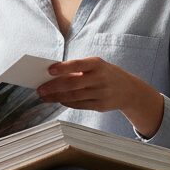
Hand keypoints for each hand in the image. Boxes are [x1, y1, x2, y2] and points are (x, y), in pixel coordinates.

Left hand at [36, 57, 163, 136]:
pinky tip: (58, 100)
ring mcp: (101, 93)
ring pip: (74, 96)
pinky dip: (67, 103)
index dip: (63, 68)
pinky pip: (80, 105)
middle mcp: (100, 78)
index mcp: (97, 64)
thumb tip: (52, 74)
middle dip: (53, 87)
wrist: (129, 90)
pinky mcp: (101, 106)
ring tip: (44, 96)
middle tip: (40, 89)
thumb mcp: (96, 66)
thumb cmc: (105, 74)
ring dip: (56, 97)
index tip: (49, 70)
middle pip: (73, 84)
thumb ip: (77, 69)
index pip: (77, 65)